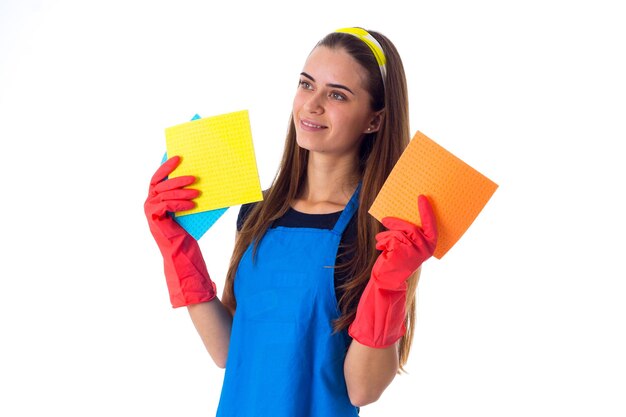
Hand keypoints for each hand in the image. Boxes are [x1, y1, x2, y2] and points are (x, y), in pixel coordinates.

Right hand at [144, 156, 215, 307]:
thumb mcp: (188, 207)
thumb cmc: (186, 229)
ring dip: (181, 191)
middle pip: (160, 184)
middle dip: (177, 179)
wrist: (181, 252)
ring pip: (164, 194)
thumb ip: (188, 193)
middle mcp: (149, 202)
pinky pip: (165, 205)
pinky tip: (192, 205)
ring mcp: (149, 210)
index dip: (166, 166)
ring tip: (198, 191)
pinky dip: (179, 203)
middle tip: (193, 176)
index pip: (158, 176)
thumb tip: (202, 177)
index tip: (178, 157)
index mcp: (156, 196)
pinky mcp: (153, 219)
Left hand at [372, 195, 437, 288]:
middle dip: (395, 223)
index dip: (426, 211)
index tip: (421, 197)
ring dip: (387, 235)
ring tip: (381, 240)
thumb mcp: (408, 244)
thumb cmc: (397, 258)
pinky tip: (380, 248)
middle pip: (410, 227)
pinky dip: (383, 241)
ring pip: (399, 233)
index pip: (430, 224)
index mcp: (430, 244)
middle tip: (384, 219)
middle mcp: (426, 248)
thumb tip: (403, 215)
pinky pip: (391, 239)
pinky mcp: (403, 253)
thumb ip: (410, 233)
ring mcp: (415, 251)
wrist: (388, 278)